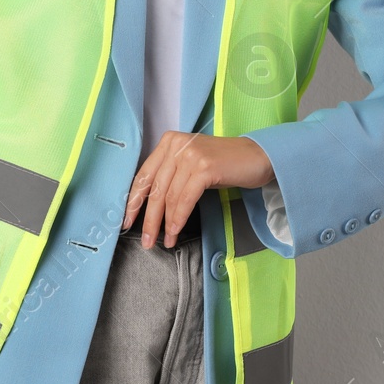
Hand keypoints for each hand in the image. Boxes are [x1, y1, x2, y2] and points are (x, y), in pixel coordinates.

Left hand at [121, 132, 275, 248]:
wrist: (257, 157)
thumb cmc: (223, 165)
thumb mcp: (191, 165)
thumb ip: (171, 176)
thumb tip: (148, 206)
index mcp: (169, 142)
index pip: (144, 175)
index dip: (134, 201)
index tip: (127, 221)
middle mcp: (177, 145)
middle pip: (155, 188)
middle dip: (148, 218)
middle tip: (146, 240)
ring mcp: (190, 155)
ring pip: (169, 196)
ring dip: (165, 224)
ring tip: (166, 241)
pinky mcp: (204, 167)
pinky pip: (185, 199)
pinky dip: (178, 218)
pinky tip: (176, 231)